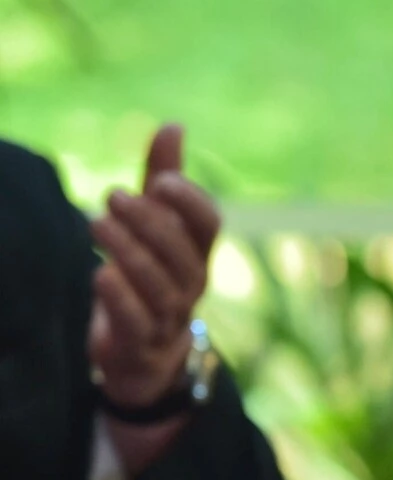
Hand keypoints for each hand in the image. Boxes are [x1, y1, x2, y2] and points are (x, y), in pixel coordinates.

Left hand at [87, 124, 220, 409]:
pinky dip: (120, 297)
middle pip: (183, 254)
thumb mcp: (155, 228)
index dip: (190, 202)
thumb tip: (173, 125)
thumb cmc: (149, 277)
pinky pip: (137, 321)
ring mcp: (169, 318)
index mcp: (197, 253)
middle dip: (151, 223)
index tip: (159, 181)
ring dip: (130, 253)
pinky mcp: (141, 344)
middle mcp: (191, 285)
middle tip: (114, 196)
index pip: (209, 225)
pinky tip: (100, 273)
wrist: (146, 354)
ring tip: (96, 222)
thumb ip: (163, 178)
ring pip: (160, 286)